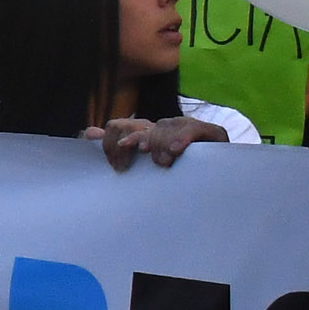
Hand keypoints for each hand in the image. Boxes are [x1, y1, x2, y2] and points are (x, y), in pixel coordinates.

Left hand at [97, 115, 228, 170]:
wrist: (221, 183)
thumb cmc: (178, 178)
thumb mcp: (145, 169)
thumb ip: (120, 148)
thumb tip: (88, 133)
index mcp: (150, 135)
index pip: (125, 127)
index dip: (119, 140)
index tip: (121, 160)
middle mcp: (168, 128)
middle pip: (144, 126)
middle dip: (140, 141)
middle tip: (141, 158)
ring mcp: (189, 128)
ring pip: (166, 126)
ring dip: (161, 143)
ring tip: (163, 161)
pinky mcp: (213, 133)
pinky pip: (194, 128)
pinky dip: (183, 138)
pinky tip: (176, 150)